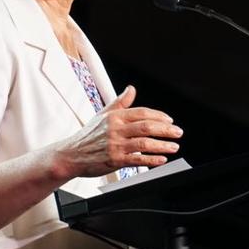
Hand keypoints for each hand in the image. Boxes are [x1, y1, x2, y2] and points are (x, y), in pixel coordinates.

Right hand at [51, 85, 181, 179]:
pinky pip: (137, 159)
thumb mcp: (103, 114)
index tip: (170, 120)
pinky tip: (161, 159)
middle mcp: (115, 129)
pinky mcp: (115, 160)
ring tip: (174, 147)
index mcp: (114, 116)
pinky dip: (151, 159)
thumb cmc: (87, 136)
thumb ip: (120, 102)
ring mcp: (115, 145)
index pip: (142, 113)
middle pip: (146, 127)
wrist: (70, 155)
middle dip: (166, 130)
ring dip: (162, 145)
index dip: (159, 116)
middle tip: (178, 132)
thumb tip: (131, 89)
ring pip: (144, 143)